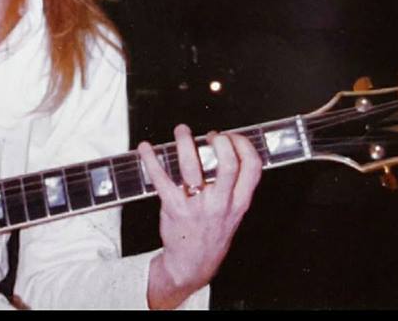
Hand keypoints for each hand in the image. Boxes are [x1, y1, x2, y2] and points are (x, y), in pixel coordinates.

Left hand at [138, 124, 261, 308]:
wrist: (192, 265)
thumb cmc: (211, 233)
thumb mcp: (234, 214)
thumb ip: (234, 186)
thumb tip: (223, 149)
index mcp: (239, 203)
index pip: (252, 167)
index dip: (243, 145)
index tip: (231, 136)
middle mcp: (221, 203)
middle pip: (228, 164)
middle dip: (220, 141)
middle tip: (210, 135)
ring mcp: (197, 205)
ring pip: (192, 167)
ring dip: (184, 142)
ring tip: (181, 131)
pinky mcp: (174, 207)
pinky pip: (161, 178)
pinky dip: (150, 159)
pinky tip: (145, 148)